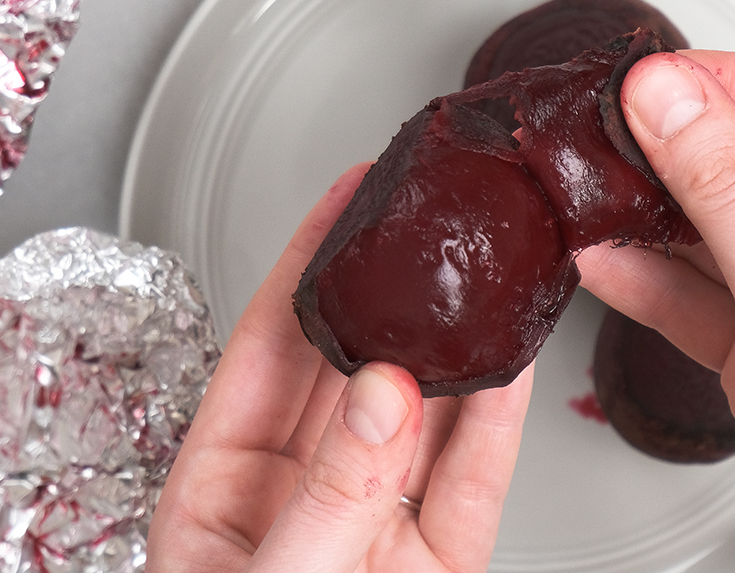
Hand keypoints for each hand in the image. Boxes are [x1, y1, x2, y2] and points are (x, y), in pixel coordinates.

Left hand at [146, 163, 533, 572]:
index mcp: (225, 494)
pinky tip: (509, 372)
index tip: (345, 199)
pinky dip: (499, 427)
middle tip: (431, 226)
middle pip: (356, 371)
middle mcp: (306, 500)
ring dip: (458, 352)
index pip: (268, 349)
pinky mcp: (441, 563)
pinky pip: (474, 483)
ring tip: (484, 286)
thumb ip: (325, 496)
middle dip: (395, 296)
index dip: (306, 266)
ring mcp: (378, 531)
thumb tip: (382, 398)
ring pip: (426, 420)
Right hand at [577, 51, 734, 572]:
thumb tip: (669, 96)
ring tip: (591, 194)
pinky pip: (703, 289)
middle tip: (606, 135)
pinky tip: (604, 258)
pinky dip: (652, 277)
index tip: (648, 82)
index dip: (725, 86)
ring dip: (655, 215)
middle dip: (680, 153)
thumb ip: (729, 188)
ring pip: (723, 225)